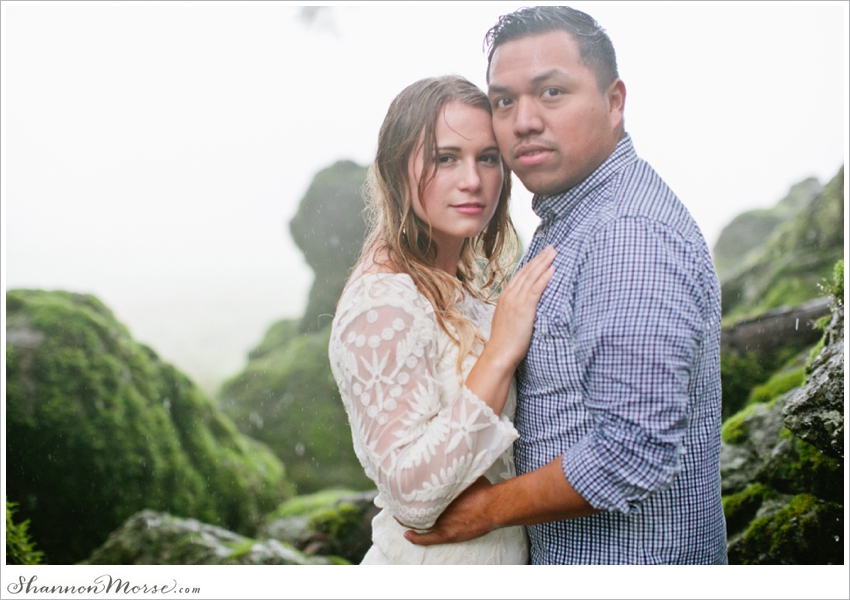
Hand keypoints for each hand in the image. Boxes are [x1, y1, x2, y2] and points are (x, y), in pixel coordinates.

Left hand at [404, 476, 495, 545]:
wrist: (493, 506)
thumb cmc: (483, 490)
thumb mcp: (466, 475)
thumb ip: (455, 473)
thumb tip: (449, 460)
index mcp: (440, 493)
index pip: (418, 492)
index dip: (409, 490)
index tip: (401, 487)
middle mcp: (437, 508)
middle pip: (416, 506)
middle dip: (406, 503)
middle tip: (397, 498)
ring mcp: (440, 523)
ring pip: (418, 522)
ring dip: (407, 519)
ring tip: (398, 514)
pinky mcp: (446, 535)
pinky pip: (426, 539)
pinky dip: (415, 537)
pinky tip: (407, 535)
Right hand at [484, 245, 555, 371]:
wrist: (500, 352)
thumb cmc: (505, 341)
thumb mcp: (509, 320)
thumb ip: (516, 309)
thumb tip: (526, 306)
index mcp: (506, 297)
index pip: (520, 275)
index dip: (531, 263)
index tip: (541, 255)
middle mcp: (510, 295)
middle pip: (527, 271)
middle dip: (539, 258)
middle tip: (551, 247)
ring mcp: (516, 300)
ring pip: (532, 276)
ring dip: (544, 263)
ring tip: (554, 253)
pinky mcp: (525, 308)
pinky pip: (536, 288)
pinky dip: (544, 277)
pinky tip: (552, 269)